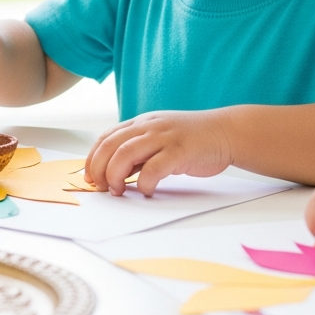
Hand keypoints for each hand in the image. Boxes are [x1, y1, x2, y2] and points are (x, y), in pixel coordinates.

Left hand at [84, 110, 231, 196]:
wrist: (225, 132)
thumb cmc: (192, 139)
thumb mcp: (160, 138)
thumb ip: (139, 151)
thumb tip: (115, 172)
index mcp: (141, 122)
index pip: (106, 137)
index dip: (92, 158)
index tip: (89, 176)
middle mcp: (149, 126)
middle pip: (110, 146)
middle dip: (99, 169)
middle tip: (101, 187)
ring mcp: (164, 137)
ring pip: (125, 154)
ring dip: (115, 176)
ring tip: (118, 191)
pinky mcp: (179, 151)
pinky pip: (153, 169)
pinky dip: (145, 183)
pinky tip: (147, 191)